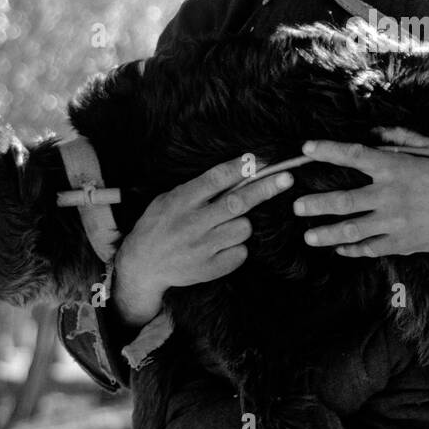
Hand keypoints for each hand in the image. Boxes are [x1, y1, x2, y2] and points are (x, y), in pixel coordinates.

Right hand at [113, 156, 294, 326]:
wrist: (142, 266)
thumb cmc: (159, 225)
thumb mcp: (169, 199)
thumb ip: (198, 188)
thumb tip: (238, 171)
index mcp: (180, 201)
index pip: (215, 179)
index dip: (240, 168)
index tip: (261, 159)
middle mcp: (191, 224)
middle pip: (237, 203)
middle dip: (265, 189)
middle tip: (287, 178)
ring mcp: (201, 248)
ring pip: (243, 228)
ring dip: (244, 223)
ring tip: (226, 225)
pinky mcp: (208, 269)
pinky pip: (240, 253)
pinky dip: (238, 247)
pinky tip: (222, 245)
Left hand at [294, 127, 428, 260]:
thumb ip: (401, 138)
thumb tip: (374, 132)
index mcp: (396, 168)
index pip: (354, 155)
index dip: (327, 150)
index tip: (306, 149)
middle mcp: (391, 195)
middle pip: (344, 201)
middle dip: (316, 204)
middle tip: (297, 207)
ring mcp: (395, 222)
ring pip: (351, 229)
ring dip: (326, 233)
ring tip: (308, 236)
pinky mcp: (401, 242)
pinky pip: (369, 248)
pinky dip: (352, 249)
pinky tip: (339, 249)